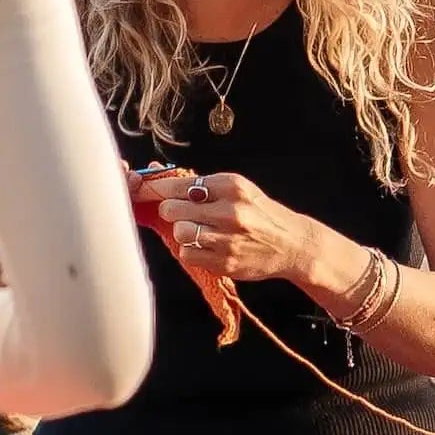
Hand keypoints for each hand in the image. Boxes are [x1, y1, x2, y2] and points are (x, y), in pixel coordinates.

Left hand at [139, 163, 331, 292]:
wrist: (291, 244)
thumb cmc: (260, 213)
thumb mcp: (237, 189)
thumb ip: (199, 183)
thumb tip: (155, 171)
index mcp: (231, 185)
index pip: (178, 185)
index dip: (155, 189)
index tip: (143, 190)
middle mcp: (229, 210)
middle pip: (172, 209)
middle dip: (170, 211)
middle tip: (179, 213)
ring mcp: (227, 238)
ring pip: (179, 233)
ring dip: (182, 232)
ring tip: (196, 230)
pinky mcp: (225, 262)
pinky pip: (188, 254)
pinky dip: (191, 251)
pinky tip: (205, 246)